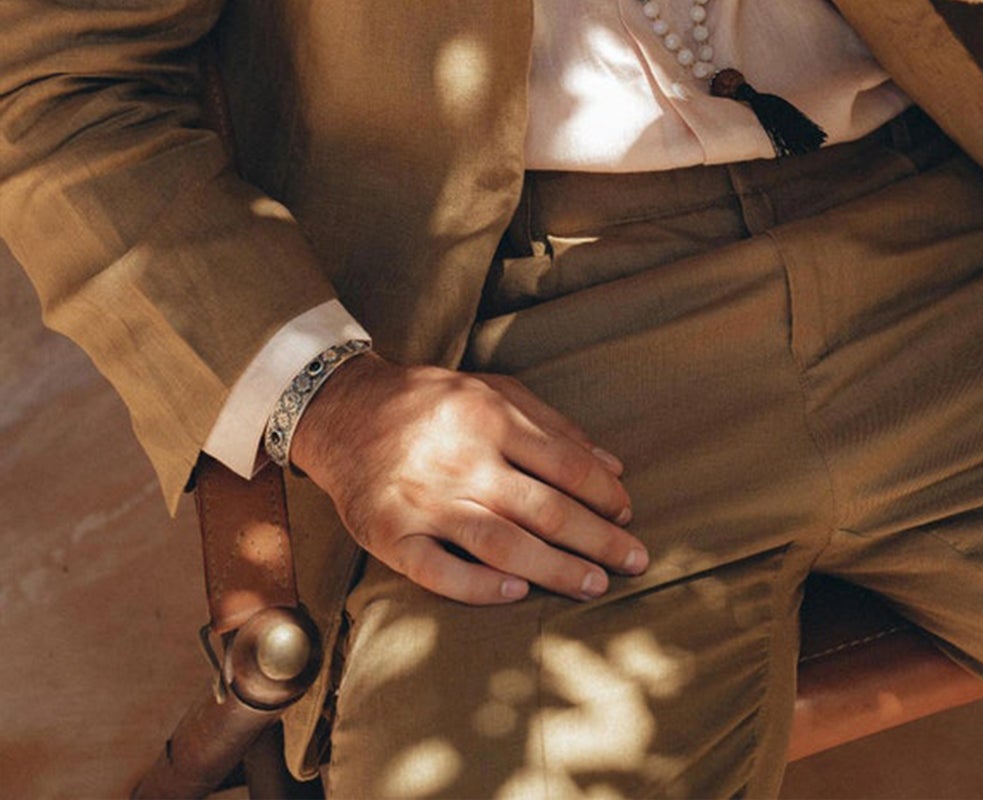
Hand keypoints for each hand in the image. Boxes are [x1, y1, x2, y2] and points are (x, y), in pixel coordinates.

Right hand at [289, 352, 648, 604]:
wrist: (345, 413)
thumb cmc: (432, 404)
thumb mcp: (494, 392)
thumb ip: (554, 427)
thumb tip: (612, 468)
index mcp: (490, 419)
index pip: (564, 464)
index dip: (603, 494)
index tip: (627, 515)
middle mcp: (462, 460)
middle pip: (543, 509)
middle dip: (596, 539)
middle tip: (633, 561)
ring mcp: (425, 501)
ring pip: (502, 543)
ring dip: (554, 569)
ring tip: (593, 586)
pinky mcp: (391, 535)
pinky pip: (439, 571)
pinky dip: (479, 585)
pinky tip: (516, 594)